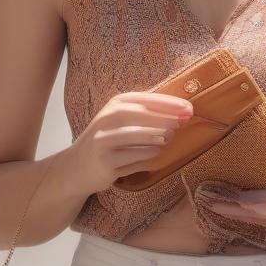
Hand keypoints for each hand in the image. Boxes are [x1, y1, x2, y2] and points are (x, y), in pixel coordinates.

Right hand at [66, 91, 193, 194]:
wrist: (77, 166)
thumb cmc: (109, 139)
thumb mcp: (122, 119)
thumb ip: (147, 114)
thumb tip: (181, 112)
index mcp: (114, 104)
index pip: (144, 99)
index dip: (168, 103)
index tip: (188, 107)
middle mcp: (106, 119)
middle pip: (140, 115)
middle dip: (166, 118)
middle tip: (183, 121)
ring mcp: (104, 141)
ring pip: (137, 137)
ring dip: (158, 137)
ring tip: (169, 138)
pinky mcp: (105, 162)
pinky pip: (134, 158)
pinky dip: (149, 155)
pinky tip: (156, 153)